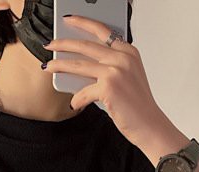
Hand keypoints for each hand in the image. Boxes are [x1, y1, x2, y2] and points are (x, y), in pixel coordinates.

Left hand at [43, 15, 174, 148]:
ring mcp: (115, 72)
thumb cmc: (137, 105)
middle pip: (86, 45)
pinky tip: (75, 104)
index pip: (102, 31)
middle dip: (63, 43)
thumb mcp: (127, 78)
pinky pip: (83, 92)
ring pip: (79, 64)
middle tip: (50, 44)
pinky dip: (77, 99)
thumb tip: (80, 67)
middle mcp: (122, 58)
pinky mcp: (108, 88)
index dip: (83, 23)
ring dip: (60, 65)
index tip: (69, 20)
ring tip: (48, 66)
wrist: (149, 125)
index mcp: (128, 52)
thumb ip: (109, 67)